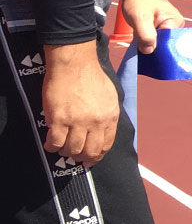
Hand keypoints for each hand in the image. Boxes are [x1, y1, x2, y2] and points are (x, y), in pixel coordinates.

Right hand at [41, 41, 118, 166]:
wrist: (74, 64)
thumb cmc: (92, 76)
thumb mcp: (110, 97)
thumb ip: (108, 114)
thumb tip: (104, 130)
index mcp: (110, 117)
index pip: (106, 145)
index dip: (98, 155)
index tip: (91, 159)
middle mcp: (95, 122)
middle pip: (90, 151)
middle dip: (83, 158)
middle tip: (76, 158)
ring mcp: (77, 122)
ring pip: (72, 149)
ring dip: (66, 152)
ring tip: (63, 149)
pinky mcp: (58, 119)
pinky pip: (55, 141)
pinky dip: (52, 146)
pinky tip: (50, 144)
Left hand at [119, 0, 183, 53]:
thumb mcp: (140, 18)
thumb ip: (146, 36)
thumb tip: (149, 52)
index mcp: (176, 22)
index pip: (169, 44)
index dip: (156, 48)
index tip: (144, 48)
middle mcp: (176, 24)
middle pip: (164, 44)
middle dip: (151, 45)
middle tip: (139, 40)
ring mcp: (169, 25)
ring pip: (158, 41)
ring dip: (147, 41)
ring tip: (139, 35)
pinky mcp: (161, 25)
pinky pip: (155, 37)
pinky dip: (146, 38)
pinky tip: (140, 35)